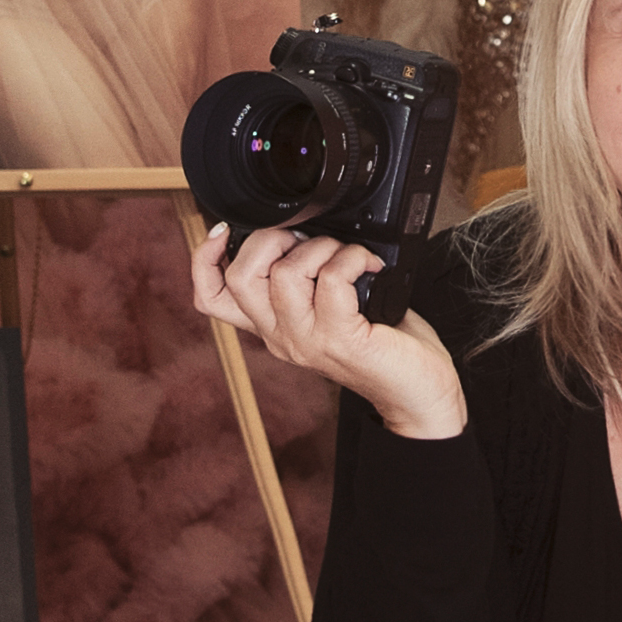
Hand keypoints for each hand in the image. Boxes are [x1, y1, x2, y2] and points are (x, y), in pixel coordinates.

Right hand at [192, 226, 468, 438]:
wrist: (417, 391)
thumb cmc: (382, 342)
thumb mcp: (332, 308)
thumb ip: (309, 280)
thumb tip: (305, 231)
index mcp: (273, 327)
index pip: (212, 298)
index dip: (204, 260)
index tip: (223, 230)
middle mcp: (281, 336)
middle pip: (241, 277)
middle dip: (272, 238)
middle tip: (308, 238)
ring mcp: (307, 341)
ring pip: (285, 273)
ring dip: (320, 247)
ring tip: (347, 254)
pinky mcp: (341, 339)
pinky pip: (333, 279)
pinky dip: (353, 258)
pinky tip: (371, 265)